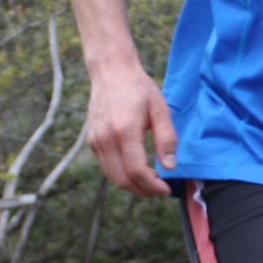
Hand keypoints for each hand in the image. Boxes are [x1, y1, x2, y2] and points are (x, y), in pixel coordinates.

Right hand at [83, 66, 177, 195]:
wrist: (111, 71)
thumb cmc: (138, 88)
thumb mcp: (160, 109)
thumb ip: (166, 139)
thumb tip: (170, 167)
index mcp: (124, 130)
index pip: (136, 171)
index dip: (153, 186)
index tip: (166, 189)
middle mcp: (106, 139)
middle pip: (122, 179)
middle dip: (143, 190)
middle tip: (159, 189)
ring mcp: (95, 141)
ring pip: (112, 176)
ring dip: (132, 185)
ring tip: (150, 181)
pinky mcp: (92, 141)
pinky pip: (106, 167)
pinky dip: (121, 175)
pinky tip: (136, 169)